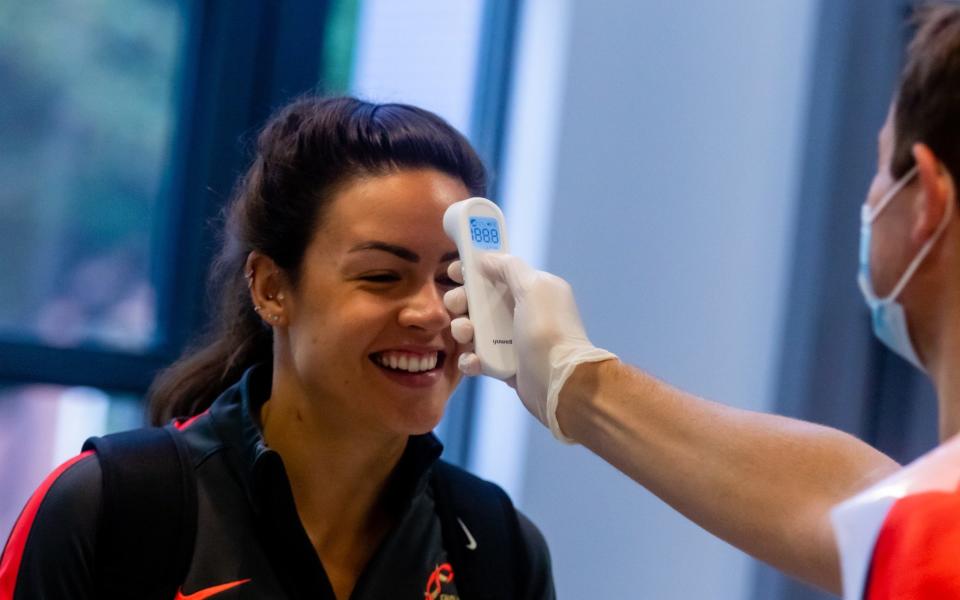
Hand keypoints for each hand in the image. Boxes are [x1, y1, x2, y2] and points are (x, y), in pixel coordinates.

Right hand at [443, 255, 615, 441]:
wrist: (560, 383)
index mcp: (532, 290)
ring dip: (463, 329)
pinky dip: (471, 359)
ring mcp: (512, 340)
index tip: (456, 271)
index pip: (498, 273)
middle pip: (480, 300)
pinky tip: (474, 361)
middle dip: (463, 301)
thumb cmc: (547, 331)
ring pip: (474, 329)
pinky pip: (478, 357)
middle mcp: (521, 312)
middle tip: (458, 305)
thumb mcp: (533, 288)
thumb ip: (509, 267)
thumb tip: (486, 257)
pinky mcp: (504, 365)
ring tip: (467, 335)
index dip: (474, 270)